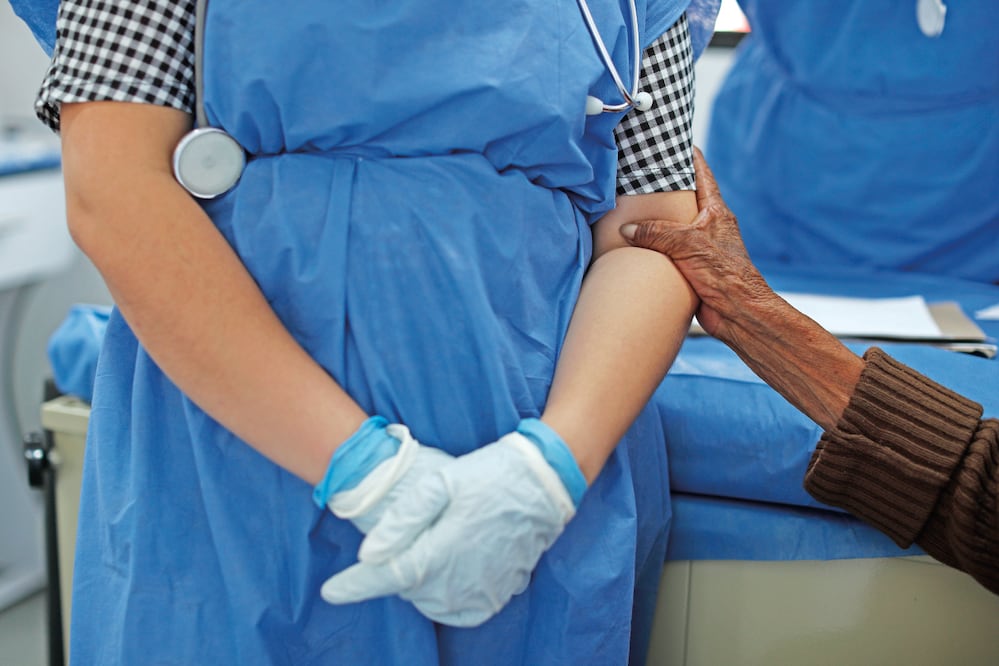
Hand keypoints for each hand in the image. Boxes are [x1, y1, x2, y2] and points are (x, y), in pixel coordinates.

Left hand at [320, 422, 582, 626]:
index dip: (353, 586)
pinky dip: (444, 595)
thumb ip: (403, 519)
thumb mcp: (443, 483)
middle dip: (398, 564)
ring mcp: (479, 594)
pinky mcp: (496, 598)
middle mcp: (458, 583)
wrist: (545, 486)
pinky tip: (449, 568)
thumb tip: (369, 553)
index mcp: (440, 552)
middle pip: (406, 587)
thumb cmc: (490, 476)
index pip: (385, 578)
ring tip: (432, 543)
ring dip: (420, 579)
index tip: (329, 592)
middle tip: (412, 531)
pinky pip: (456, 610)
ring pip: (428, 600)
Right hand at [620, 147, 771, 341]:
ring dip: (653, 219)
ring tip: (628, 207)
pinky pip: (666, 250)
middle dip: (661, 186)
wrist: (738, 313)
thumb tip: (627, 229)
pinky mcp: (690, 267)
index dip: (685, 153)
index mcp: (715, 210)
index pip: (700, 171)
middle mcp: (708, 224)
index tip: (668, 139)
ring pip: (672, 225)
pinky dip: (651, 246)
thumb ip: (655, 232)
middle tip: (636, 173)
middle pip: (682, 196)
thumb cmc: (724, 275)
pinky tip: (633, 246)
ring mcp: (699, 246)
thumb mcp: (687, 245)